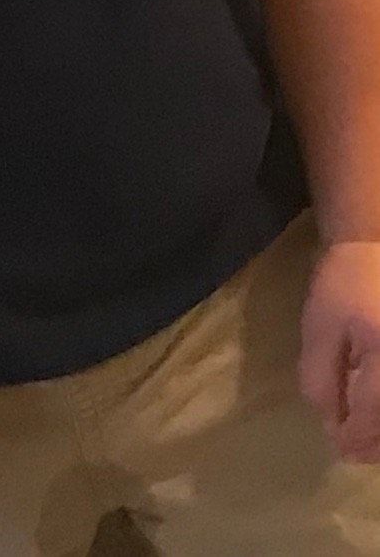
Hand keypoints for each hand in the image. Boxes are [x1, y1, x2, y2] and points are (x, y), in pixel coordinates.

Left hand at [299, 241, 379, 460]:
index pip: (372, 416)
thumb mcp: (320, 329)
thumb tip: (333, 428)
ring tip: (367, 437)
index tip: (338, 447)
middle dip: (376, 443)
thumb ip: (321, 380)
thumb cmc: (344, 282)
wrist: (378, 244)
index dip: (354, 438)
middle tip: (352, 448)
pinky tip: (377, 414)